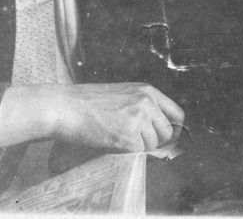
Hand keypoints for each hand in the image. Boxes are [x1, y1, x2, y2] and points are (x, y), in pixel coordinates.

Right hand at [0, 82, 183, 152]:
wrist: (66, 107)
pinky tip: (112, 141)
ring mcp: (139, 120)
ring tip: (119, 138)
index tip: (167, 139)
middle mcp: (147, 103)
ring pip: (153, 144)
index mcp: (147, 91)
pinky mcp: (128, 137)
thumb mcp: (122, 94)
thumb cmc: (88, 102)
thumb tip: (157, 128)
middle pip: (168, 132)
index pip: (177, 113)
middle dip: (157, 142)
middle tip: (139, 143)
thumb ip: (142, 106)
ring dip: (140, 147)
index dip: (174, 129)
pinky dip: (127, 151)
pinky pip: (138, 151)